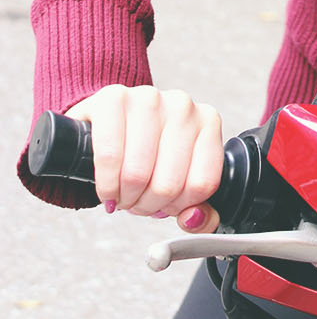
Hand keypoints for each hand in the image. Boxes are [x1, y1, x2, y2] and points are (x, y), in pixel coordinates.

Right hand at [65, 85, 222, 234]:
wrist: (110, 122)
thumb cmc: (148, 151)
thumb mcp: (178, 177)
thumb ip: (198, 208)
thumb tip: (195, 220)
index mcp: (207, 122)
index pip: (201, 186)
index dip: (178, 207)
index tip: (165, 205)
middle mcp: (183, 105)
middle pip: (168, 185)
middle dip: (147, 206)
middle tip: (137, 202)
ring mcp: (149, 97)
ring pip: (138, 175)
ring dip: (125, 198)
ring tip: (122, 194)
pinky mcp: (114, 98)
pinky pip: (109, 157)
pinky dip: (106, 184)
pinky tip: (107, 188)